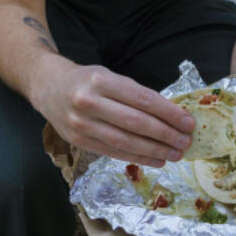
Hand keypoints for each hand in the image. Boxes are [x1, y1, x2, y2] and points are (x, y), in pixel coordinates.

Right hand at [31, 60, 194, 167]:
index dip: (168, 113)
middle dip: (166, 134)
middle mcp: (88, 102)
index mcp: (100, 80)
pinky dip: (138, 158)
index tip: (188, 122)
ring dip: (155, 150)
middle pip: (136, 123)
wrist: (47, 87)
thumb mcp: (108, 76)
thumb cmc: (85, 80)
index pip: (142, 99)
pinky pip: (114, 153)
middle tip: (186, 141)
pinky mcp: (79, 142)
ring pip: (126, 142)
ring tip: (175, 153)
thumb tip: (170, 116)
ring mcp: (81, 124)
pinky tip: (156, 159)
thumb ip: (134, 94)